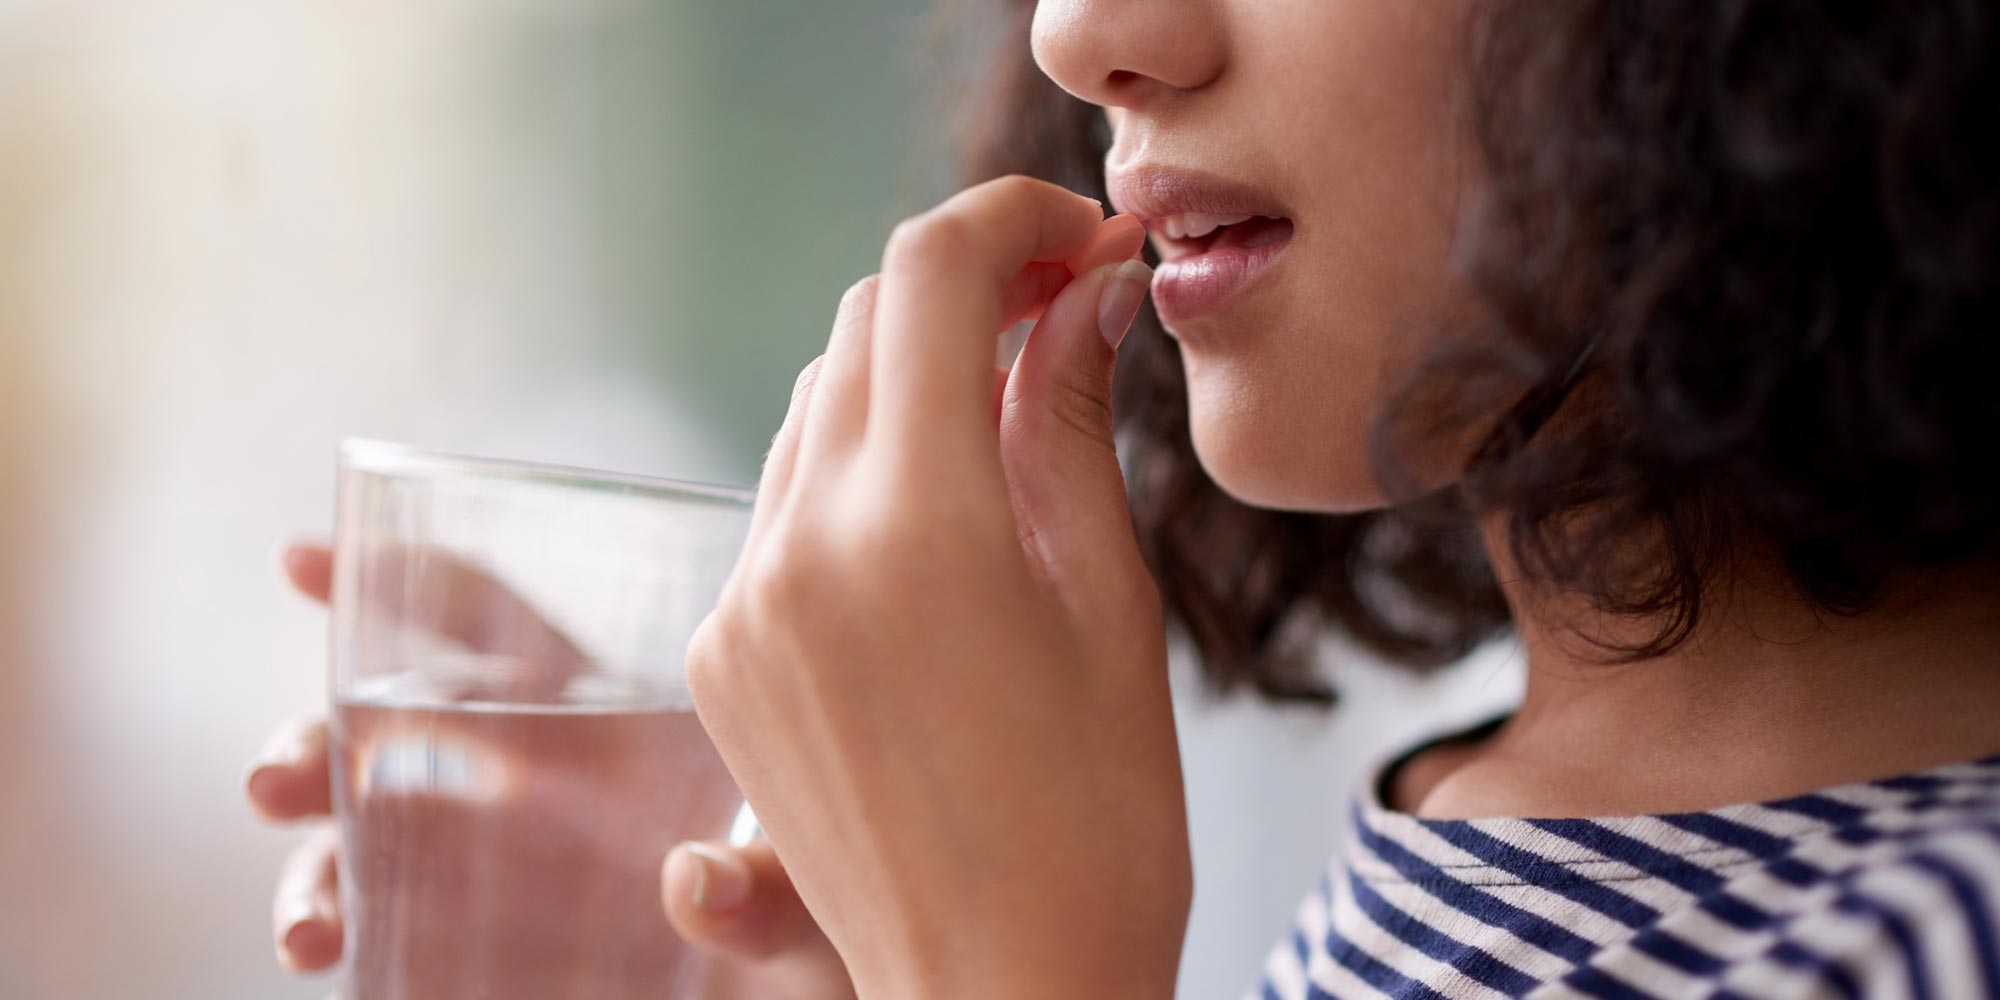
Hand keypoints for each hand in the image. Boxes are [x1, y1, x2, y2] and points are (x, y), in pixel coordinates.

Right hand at [246, 541, 854, 998]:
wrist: (853, 984)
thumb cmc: (842, 910)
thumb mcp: (823, 895)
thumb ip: (776, 894)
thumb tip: (696, 887)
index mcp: (616, 723)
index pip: (500, 626)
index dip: (407, 585)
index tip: (302, 562)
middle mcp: (546, 784)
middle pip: (400, 734)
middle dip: (318, 745)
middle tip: (275, 784)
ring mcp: (509, 867)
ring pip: (376, 840)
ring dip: (318, 866)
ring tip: (309, 925)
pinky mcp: (492, 944)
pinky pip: (395, 930)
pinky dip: (346, 935)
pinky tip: (330, 955)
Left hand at [686, 177, 1189, 999]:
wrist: (1002, 992)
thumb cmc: (1098, 823)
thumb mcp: (1110, 605)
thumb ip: (1075, 423)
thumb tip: (1085, 293)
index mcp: (917, 530)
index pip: (931, 278)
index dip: (1008, 221)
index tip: (1074, 234)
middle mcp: (800, 551)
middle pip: (863, 324)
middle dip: (962, 292)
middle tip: (1060, 308)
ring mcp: (742, 607)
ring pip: (816, 409)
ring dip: (909, 380)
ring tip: (1009, 418)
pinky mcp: (720, 657)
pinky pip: (782, 505)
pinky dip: (859, 472)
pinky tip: (938, 524)